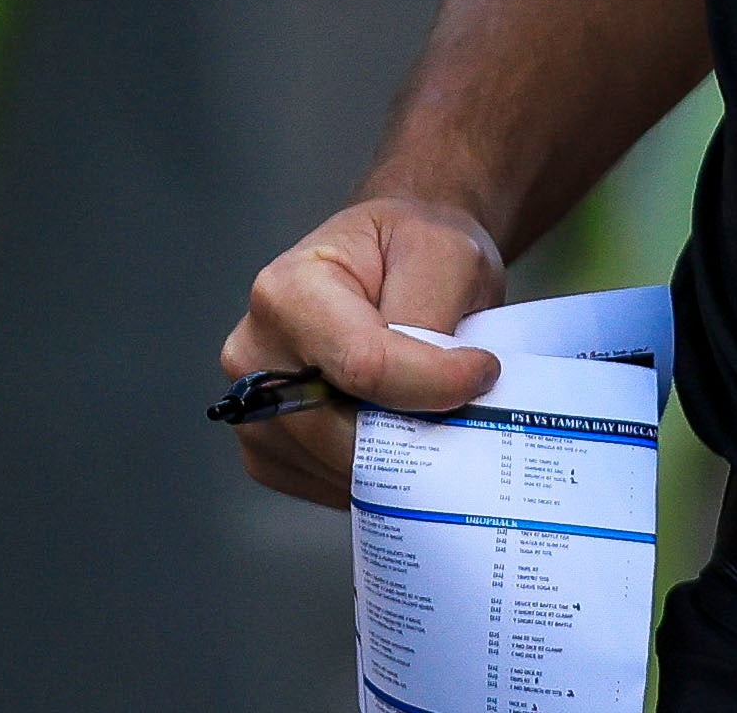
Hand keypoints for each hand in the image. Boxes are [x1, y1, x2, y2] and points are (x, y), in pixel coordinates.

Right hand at [220, 192, 508, 505]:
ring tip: (434, 413)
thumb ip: (434, 314)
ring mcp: (254, 411)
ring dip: (401, 459)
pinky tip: (402, 435)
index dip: (434, 383)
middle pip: (344, 433)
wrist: (392, 260)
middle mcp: (252, 355)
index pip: (363, 366)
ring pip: (339, 470)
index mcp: (286, 292)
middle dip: (417, 432)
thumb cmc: (412, 249)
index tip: (484, 372)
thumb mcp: (442, 251)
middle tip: (468, 411)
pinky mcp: (269, 452)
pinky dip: (377, 476)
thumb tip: (440, 389)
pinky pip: (329, 488)